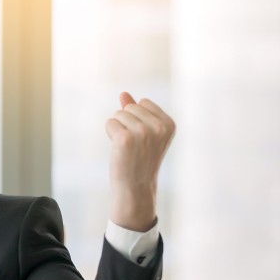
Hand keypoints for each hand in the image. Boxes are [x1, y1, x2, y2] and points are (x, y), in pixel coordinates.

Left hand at [105, 92, 175, 230]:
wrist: (135, 185)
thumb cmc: (139, 158)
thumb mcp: (144, 132)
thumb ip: (136, 111)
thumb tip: (124, 94)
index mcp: (169, 124)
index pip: (143, 103)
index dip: (136, 118)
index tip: (142, 138)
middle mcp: (159, 127)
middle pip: (129, 107)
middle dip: (125, 122)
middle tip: (133, 144)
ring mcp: (143, 132)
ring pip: (118, 114)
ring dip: (117, 129)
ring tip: (126, 147)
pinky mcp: (126, 139)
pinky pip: (110, 123)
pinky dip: (110, 134)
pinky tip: (119, 148)